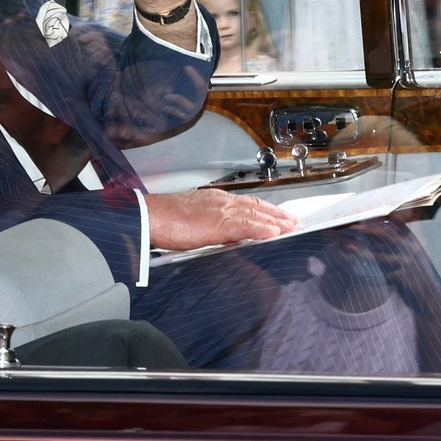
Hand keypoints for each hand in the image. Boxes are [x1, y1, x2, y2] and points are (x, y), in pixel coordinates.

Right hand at [144, 188, 295, 250]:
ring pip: (255, 214)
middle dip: (276, 214)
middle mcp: (220, 202)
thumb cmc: (161, 220)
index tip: (277, 216)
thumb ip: (210, 227)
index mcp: (213, 201)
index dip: (264, 210)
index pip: (246, 204)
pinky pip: (245, 225)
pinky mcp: (217, 223)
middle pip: (255, 207)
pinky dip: (262, 228)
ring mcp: (219, 210)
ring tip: (290, 227)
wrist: (147, 216)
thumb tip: (225, 239)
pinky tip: (274, 233)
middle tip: (293, 221)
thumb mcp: (191, 221)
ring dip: (275, 221)